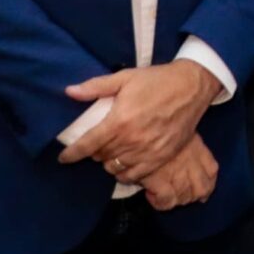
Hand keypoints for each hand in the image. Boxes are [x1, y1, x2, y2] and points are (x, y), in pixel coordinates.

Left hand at [62, 60, 218, 178]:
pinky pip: (135, 176)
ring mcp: (147, 152)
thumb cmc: (156, 80)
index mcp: (119, 121)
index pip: (87, 145)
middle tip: (96, 143)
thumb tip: (69, 92)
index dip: (72, 154)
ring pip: (116, 168)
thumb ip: (95, 87)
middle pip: (101, 157)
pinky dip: (125, 173)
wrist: (190, 87)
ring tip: (110, 152)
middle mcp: (131, 141)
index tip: (63, 158)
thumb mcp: (124, 78)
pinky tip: (125, 164)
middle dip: (94, 152)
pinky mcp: (160, 158)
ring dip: (108, 162)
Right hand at [135, 134, 219, 210]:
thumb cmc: (153, 123)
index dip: (209, 184)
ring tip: (163, 195)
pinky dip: (159, 202)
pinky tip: (150, 194)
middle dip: (191, 196)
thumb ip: (183, 139)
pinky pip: (166, 201)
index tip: (203, 191)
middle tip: (179, 194)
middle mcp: (190, 161)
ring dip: (175, 199)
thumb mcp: (176, 126)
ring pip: (184, 197)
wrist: (138, 127)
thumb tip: (183, 150)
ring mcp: (176, 173)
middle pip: (200, 189)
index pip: (212, 170)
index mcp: (195, 146)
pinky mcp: (160, 181)